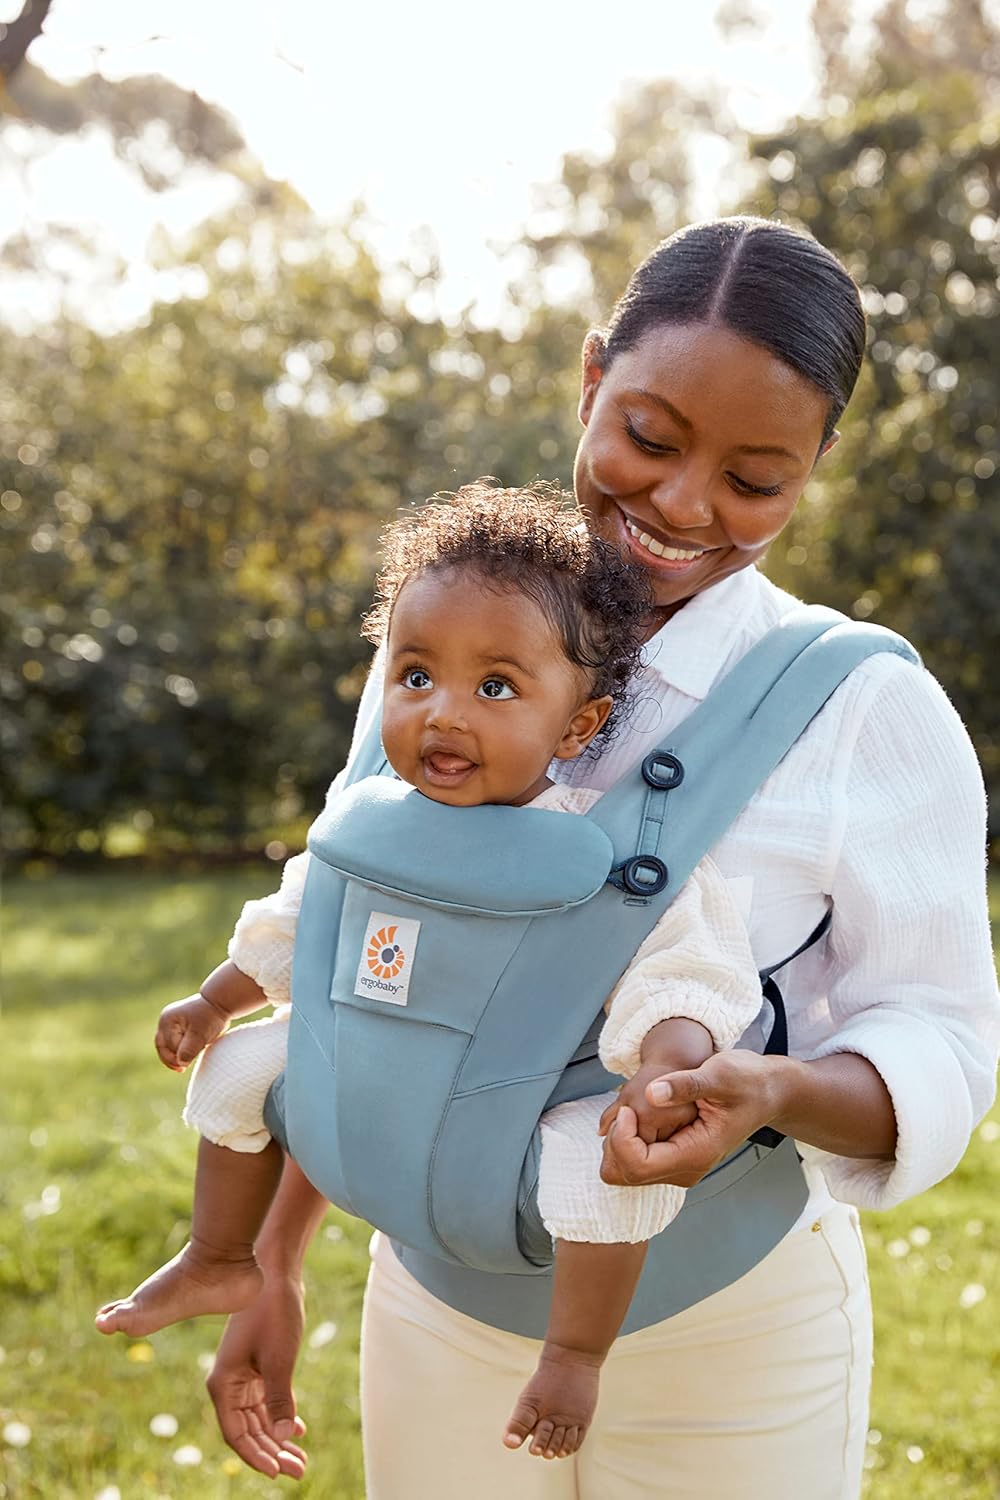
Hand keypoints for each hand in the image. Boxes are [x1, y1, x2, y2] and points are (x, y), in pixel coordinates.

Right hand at [154, 994, 228, 1071]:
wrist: (220, 1004)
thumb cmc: (210, 1017)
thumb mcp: (201, 1034)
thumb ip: (190, 1049)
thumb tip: (181, 1063)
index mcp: (167, 1020)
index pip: (169, 1045)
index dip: (178, 1057)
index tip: (189, 1063)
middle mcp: (165, 1020)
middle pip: (162, 1046)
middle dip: (171, 1059)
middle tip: (182, 1070)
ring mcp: (170, 1023)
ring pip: (167, 1045)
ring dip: (175, 1055)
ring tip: (184, 1065)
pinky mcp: (176, 1027)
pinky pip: (173, 1043)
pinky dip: (179, 1051)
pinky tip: (187, 1058)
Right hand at [206, 1267, 307, 1478]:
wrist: (277, 1274)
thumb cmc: (274, 1312)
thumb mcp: (279, 1359)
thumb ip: (279, 1398)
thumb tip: (283, 1435)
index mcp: (224, 1384)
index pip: (236, 1434)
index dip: (256, 1456)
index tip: (277, 1473)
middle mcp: (228, 1384)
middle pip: (248, 1430)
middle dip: (272, 1452)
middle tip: (299, 1471)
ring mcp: (242, 1376)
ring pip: (258, 1419)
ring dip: (278, 1438)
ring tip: (301, 1460)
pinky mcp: (256, 1367)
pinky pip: (265, 1402)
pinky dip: (280, 1416)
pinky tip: (298, 1430)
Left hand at [599, 1050, 786, 1189]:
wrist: (768, 1091)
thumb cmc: (749, 1081)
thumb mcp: (719, 1073)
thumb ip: (685, 1085)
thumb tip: (651, 1093)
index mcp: (697, 1154)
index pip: (638, 1166)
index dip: (622, 1139)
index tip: (628, 1109)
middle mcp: (687, 1169)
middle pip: (626, 1174)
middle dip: (616, 1142)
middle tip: (628, 1108)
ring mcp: (681, 1167)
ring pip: (627, 1170)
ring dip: (620, 1140)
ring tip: (635, 1110)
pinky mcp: (676, 1158)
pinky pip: (637, 1160)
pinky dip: (627, 1140)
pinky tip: (639, 1115)